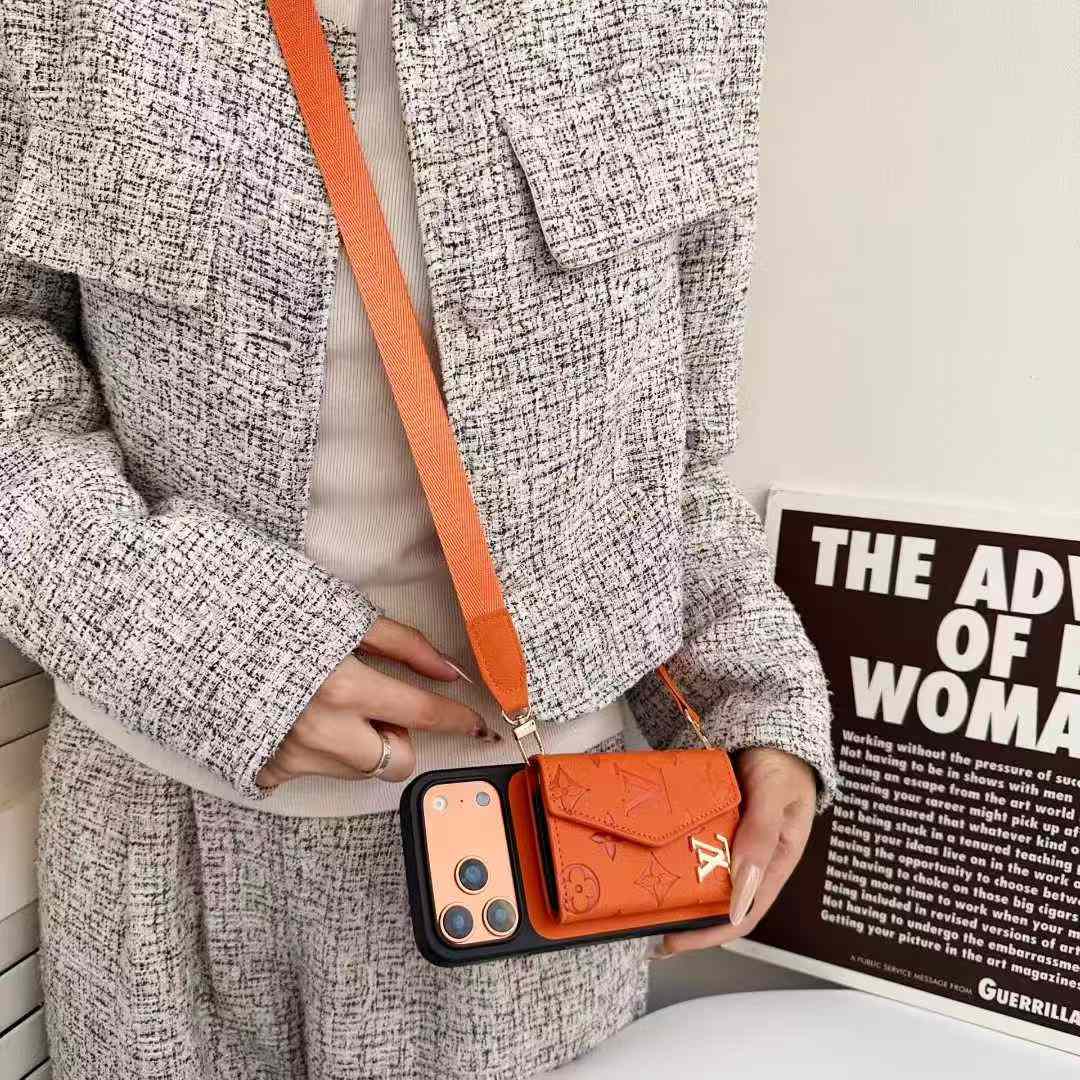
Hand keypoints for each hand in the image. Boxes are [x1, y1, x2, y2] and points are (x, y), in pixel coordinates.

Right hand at [255, 616, 496, 789]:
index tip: (478, 725)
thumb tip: (450, 671)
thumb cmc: (267, 613)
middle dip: (398, 737)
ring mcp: (291, 757)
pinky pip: (315, 774)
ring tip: (328, 705)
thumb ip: (403, 644)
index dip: (459, 720)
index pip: (424, 715)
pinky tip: (296, 720)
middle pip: (397, 761)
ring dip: (360, 744)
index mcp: (344, 687)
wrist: (189, 631)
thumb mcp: (341, 614)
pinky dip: (317, 753)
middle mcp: (320, 731)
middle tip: (372, 704)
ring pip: (360, 771)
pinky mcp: (266, 771)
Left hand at [654, 747, 816, 956]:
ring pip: (702, 875)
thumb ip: (761, 835)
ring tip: (642, 898)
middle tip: (646, 922)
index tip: (675, 942)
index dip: (710, 934)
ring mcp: (731, 841)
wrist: (772, 726)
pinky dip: (674, 855)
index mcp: (775, 864)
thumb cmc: (783, 762)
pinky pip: (693, 845)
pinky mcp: (715, 822)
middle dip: (686, 918)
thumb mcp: (775, 795)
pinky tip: (651, 857)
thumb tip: (742, 889)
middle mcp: (752, 859)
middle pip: (718, 900)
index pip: (743, 914)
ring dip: (677, 889)